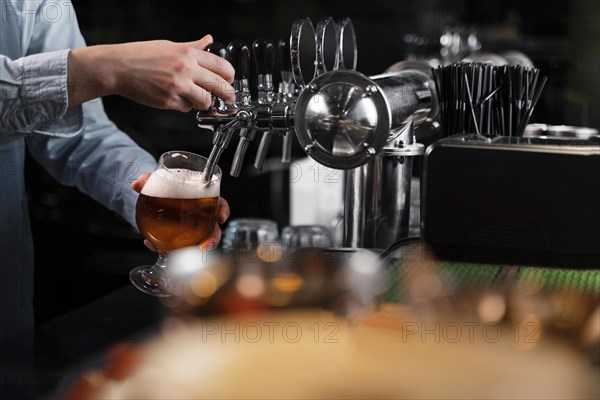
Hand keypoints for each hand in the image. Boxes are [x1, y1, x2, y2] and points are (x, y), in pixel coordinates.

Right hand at [68, 34, 234, 111]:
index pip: (222, 66)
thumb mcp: (170, 45)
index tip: (230, 81)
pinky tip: (176, 97)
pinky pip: (187, 108)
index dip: (230, 77)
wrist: (118, 67)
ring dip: (204, 102)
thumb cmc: (141, 55)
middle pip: (220, 86)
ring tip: (196, 97)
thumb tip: (209, 40)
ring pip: (206, 101)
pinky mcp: (168, 101)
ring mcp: (177, 87)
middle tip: (228, 98)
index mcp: (188, 54)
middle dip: (227, 94)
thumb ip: (193, 46)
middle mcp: (185, 69)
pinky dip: (185, 106)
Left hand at [132, 173, 229, 250]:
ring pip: (197, 241)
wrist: (150, 196)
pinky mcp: (177, 236)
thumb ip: (147, 180)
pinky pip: (176, 245)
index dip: (223, 210)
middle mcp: (199, 215)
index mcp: (201, 197)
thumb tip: (136, 184)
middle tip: (206, 246)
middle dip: (212, 239)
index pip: (219, 203)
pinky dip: (165, 248)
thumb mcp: (155, 179)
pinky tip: (152, 245)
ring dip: (190, 250)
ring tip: (176, 251)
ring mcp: (190, 228)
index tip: (221, 217)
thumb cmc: (161, 185)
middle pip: (213, 228)